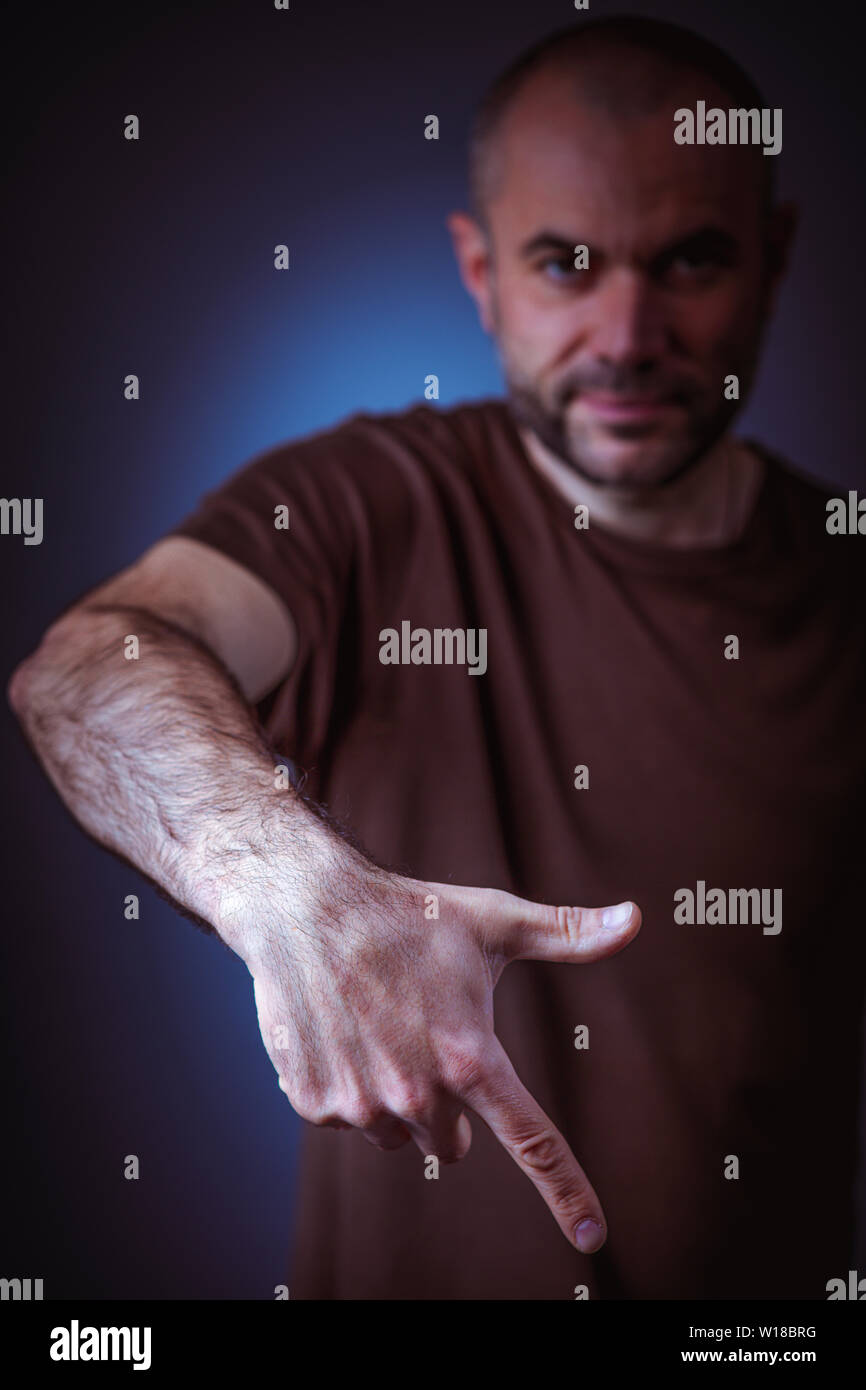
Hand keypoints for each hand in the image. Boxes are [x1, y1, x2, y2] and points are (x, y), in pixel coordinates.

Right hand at [237, 852, 639, 1253]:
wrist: (303, 905)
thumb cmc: (406, 912)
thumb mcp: (492, 920)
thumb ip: (567, 933)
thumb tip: (634, 920)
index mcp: (469, 1058)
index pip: (532, 1141)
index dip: (567, 1189)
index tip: (592, 1233)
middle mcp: (417, 1092)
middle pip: (448, 1144)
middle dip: (444, 1108)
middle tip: (424, 1039)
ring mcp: (360, 1103)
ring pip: (394, 1131)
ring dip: (391, 1097)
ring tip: (375, 1025)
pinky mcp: (314, 1102)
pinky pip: (345, 1117)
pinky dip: (346, 1082)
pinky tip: (341, 1029)